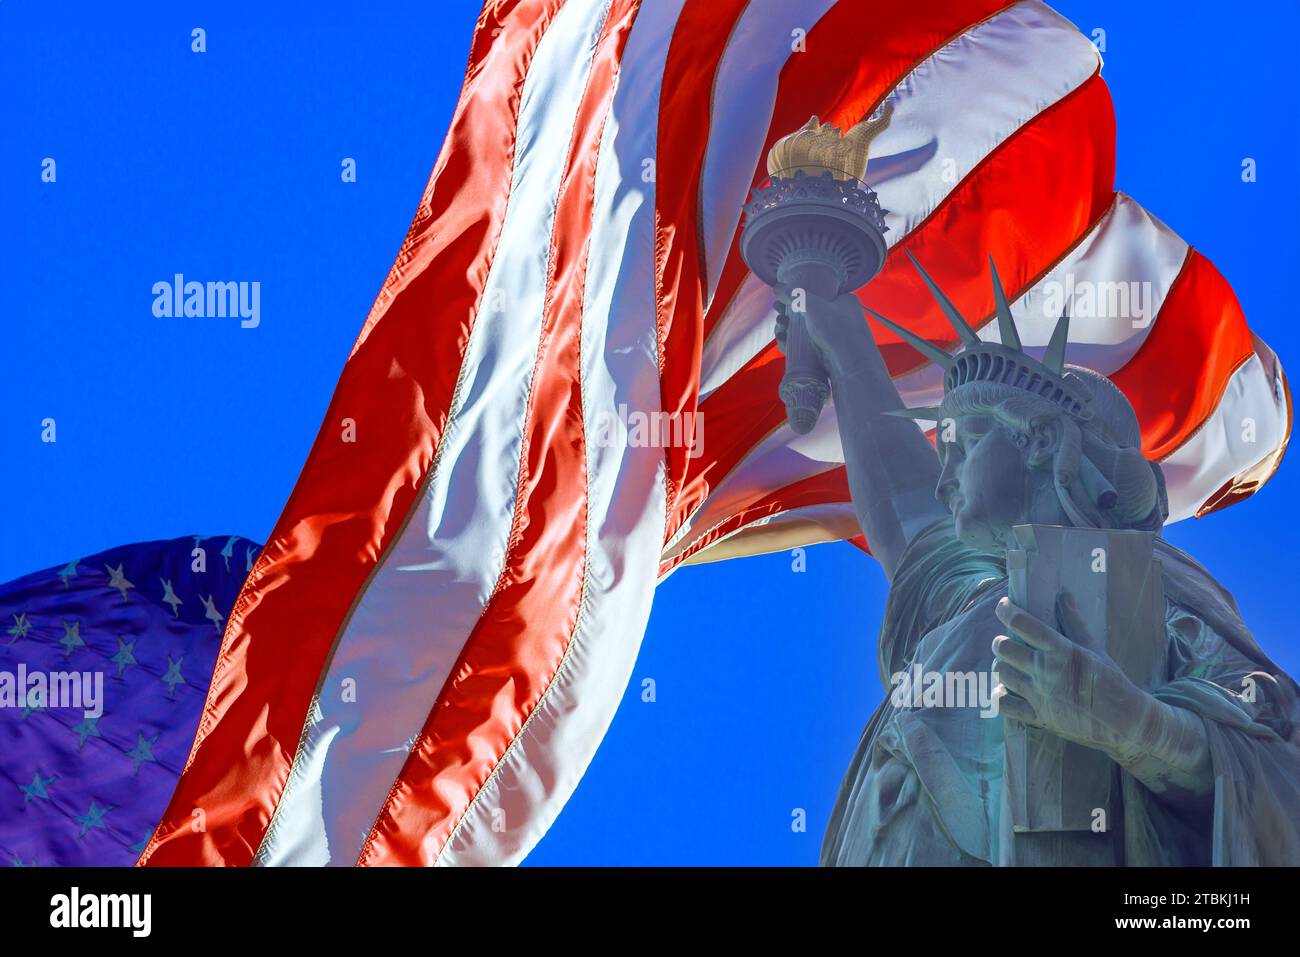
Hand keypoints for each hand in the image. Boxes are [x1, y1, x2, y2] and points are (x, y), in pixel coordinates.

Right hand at [773, 285, 874, 371]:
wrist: (851, 364)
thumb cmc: (836, 329)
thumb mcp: (814, 305)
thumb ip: (795, 295)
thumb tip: (777, 288)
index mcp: (844, 300)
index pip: (818, 293)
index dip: (798, 296)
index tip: (782, 301)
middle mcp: (841, 316)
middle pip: (808, 312)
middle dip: (789, 315)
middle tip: (778, 317)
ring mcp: (834, 335)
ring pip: (806, 330)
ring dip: (789, 329)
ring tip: (779, 331)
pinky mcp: (827, 351)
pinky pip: (807, 345)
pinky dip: (794, 343)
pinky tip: (783, 343)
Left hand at [991, 592, 1163, 766]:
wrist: (1123, 721)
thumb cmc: (1110, 680)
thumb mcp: (1094, 648)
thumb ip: (1074, 622)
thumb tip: (1063, 595)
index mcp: (1060, 650)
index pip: (1022, 624)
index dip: (1007, 611)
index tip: (1003, 607)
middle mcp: (1045, 671)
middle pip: (1004, 648)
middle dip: (1001, 642)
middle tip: (1007, 642)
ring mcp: (1039, 695)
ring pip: (1002, 673)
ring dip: (1001, 666)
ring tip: (1008, 664)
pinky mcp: (1038, 717)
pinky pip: (1005, 706)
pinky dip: (1000, 697)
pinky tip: (1004, 690)